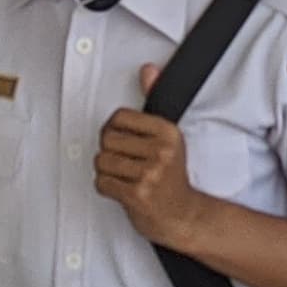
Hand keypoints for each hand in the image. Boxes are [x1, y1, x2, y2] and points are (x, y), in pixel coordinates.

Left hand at [96, 72, 213, 247]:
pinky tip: (122, 189)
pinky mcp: (138, 194)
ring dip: (107, 172)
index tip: (124, 141)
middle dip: (109, 152)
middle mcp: (161, 151)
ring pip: (102, 161)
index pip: (119, 117)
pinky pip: (102, 183)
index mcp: (168, 132)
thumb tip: (148, 70)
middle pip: (107, 139)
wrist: (184, 216)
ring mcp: (150, 174)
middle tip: (123, 162)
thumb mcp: (166, 137)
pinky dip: (107, 188)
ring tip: (124, 177)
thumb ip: (153, 100)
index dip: (114, 130)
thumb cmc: (172, 178)